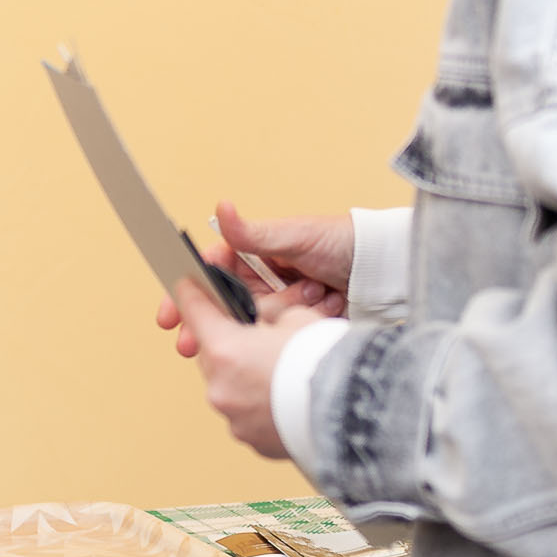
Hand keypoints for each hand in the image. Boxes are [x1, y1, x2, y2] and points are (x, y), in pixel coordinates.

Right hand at [155, 201, 349, 354]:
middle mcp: (261, 280)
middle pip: (221, 308)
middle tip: (188, 348)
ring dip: (267, 322)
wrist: (386, 269)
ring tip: (300, 309)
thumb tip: (220, 209)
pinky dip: (288, 333)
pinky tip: (310, 321)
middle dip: (207, 326)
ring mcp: (279, 305)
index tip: (169, 317)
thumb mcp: (295, 237)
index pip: (208, 275)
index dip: (185, 295)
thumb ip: (253, 234)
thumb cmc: (341, 242)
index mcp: (252, 254)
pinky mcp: (297, 326)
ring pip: (249, 325)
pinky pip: (278, 337)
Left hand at [169, 277, 327, 458]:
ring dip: (244, 376)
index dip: (191, 293)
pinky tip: (286, 397)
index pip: (194, 311)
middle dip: (227, 341)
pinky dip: (261, 404)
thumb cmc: (329, 363)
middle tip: (252, 334)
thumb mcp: (299, 319)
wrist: (358, 413)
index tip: (186, 285)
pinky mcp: (253, 441)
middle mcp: (221, 387)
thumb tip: (267, 323)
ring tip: (279, 370)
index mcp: (225, 350)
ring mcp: (235, 419)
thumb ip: (271, 317)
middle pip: (211, 353)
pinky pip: (248, 414)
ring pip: (229, 386)